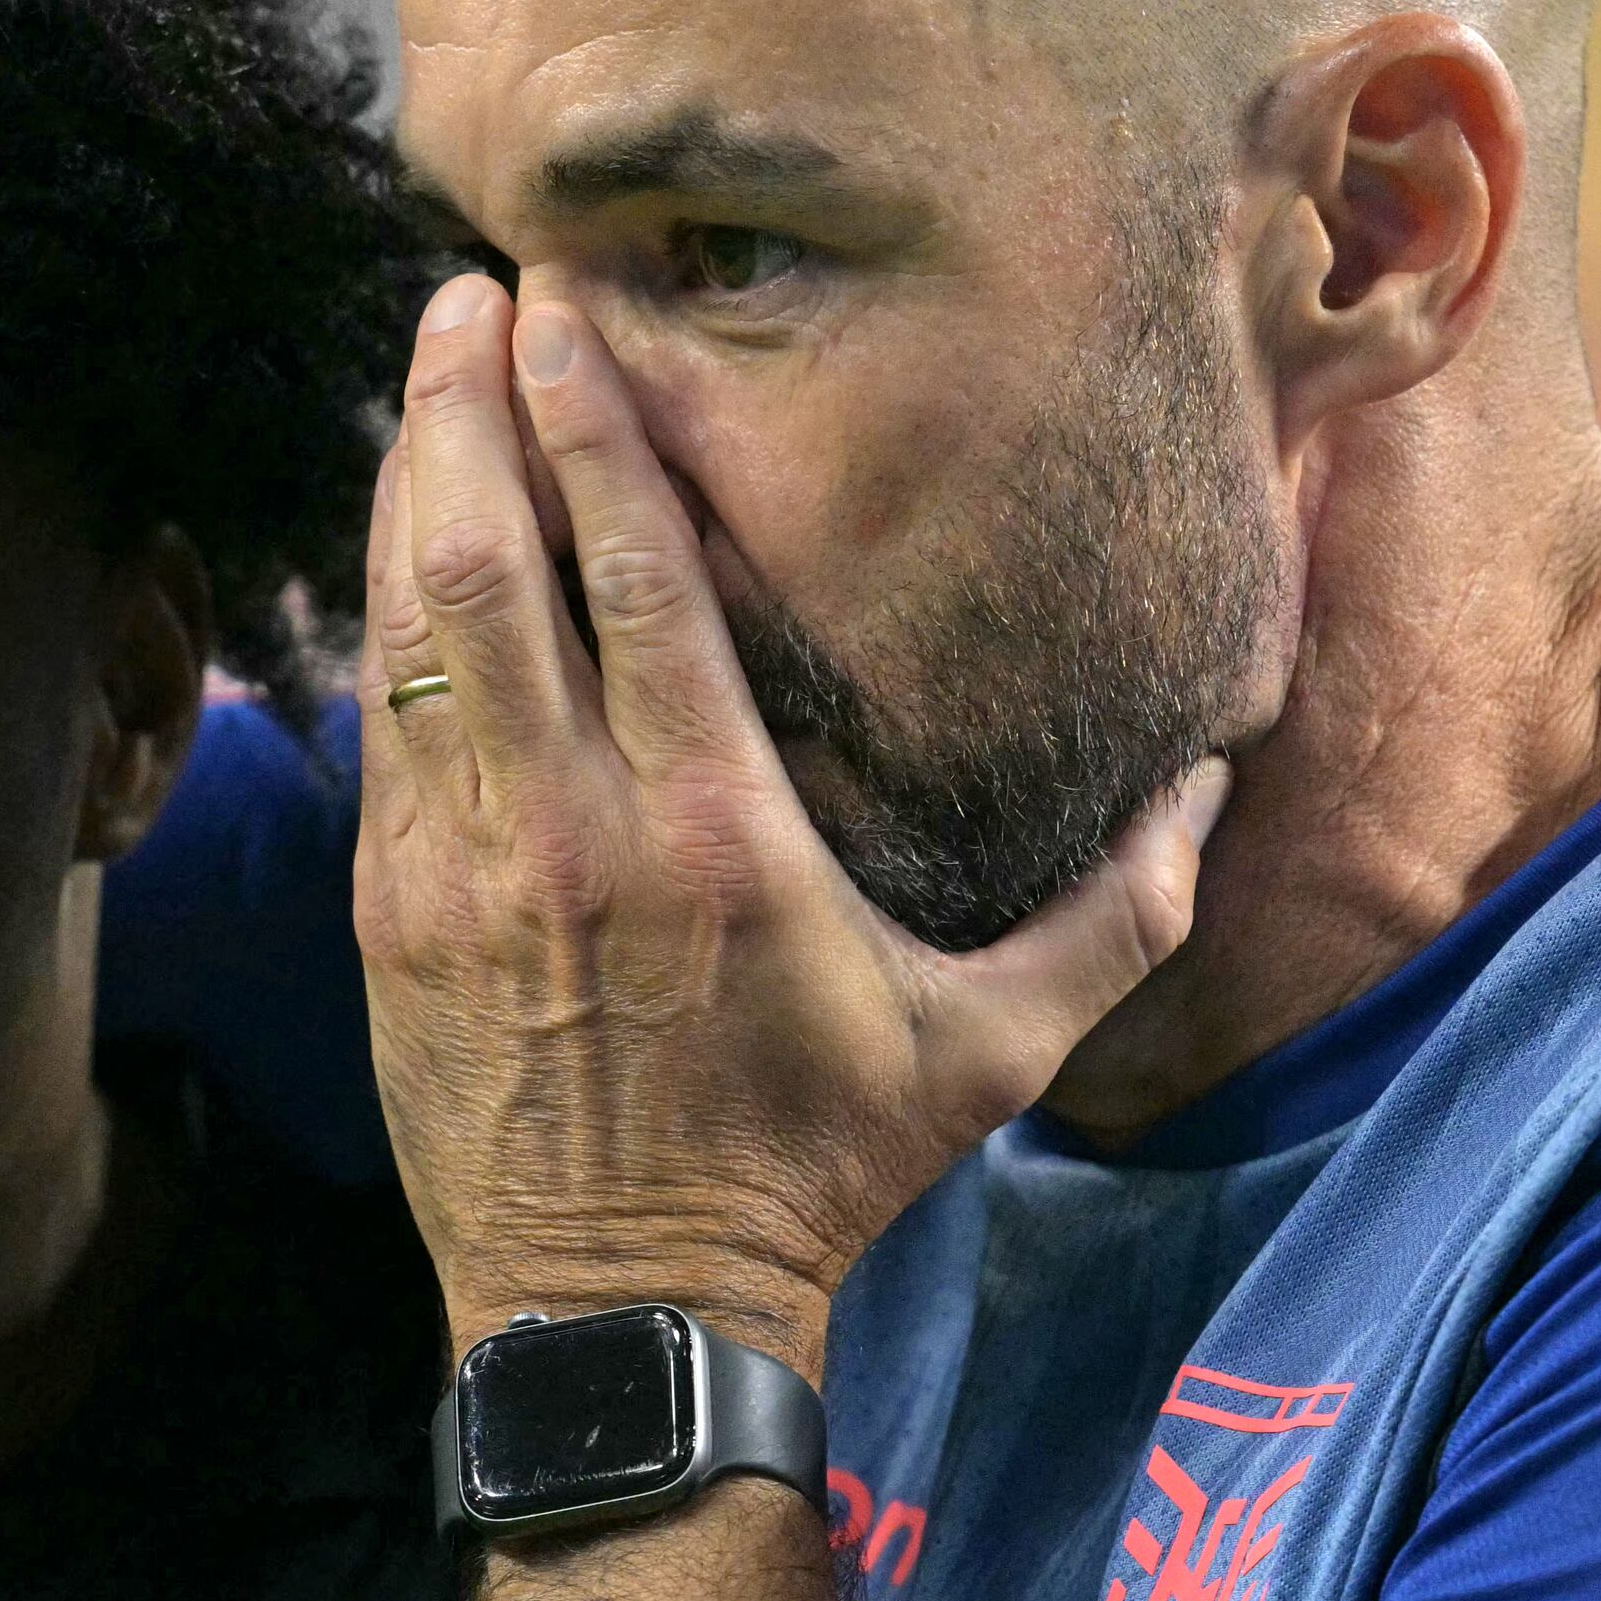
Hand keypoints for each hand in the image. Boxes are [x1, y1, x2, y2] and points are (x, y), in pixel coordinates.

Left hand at [352, 276, 1224, 1381]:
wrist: (628, 1307)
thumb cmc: (819, 1164)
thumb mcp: (992, 1048)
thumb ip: (1114, 914)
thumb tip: (1218, 788)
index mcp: (718, 828)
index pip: (630, 571)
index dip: (584, 421)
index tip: (558, 310)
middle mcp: (572, 825)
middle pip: (489, 559)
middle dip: (466, 407)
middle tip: (470, 292)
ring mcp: (459, 869)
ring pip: (413, 626)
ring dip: (409, 483)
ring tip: (426, 372)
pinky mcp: (391, 914)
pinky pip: (382, 723)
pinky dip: (385, 611)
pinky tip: (401, 536)